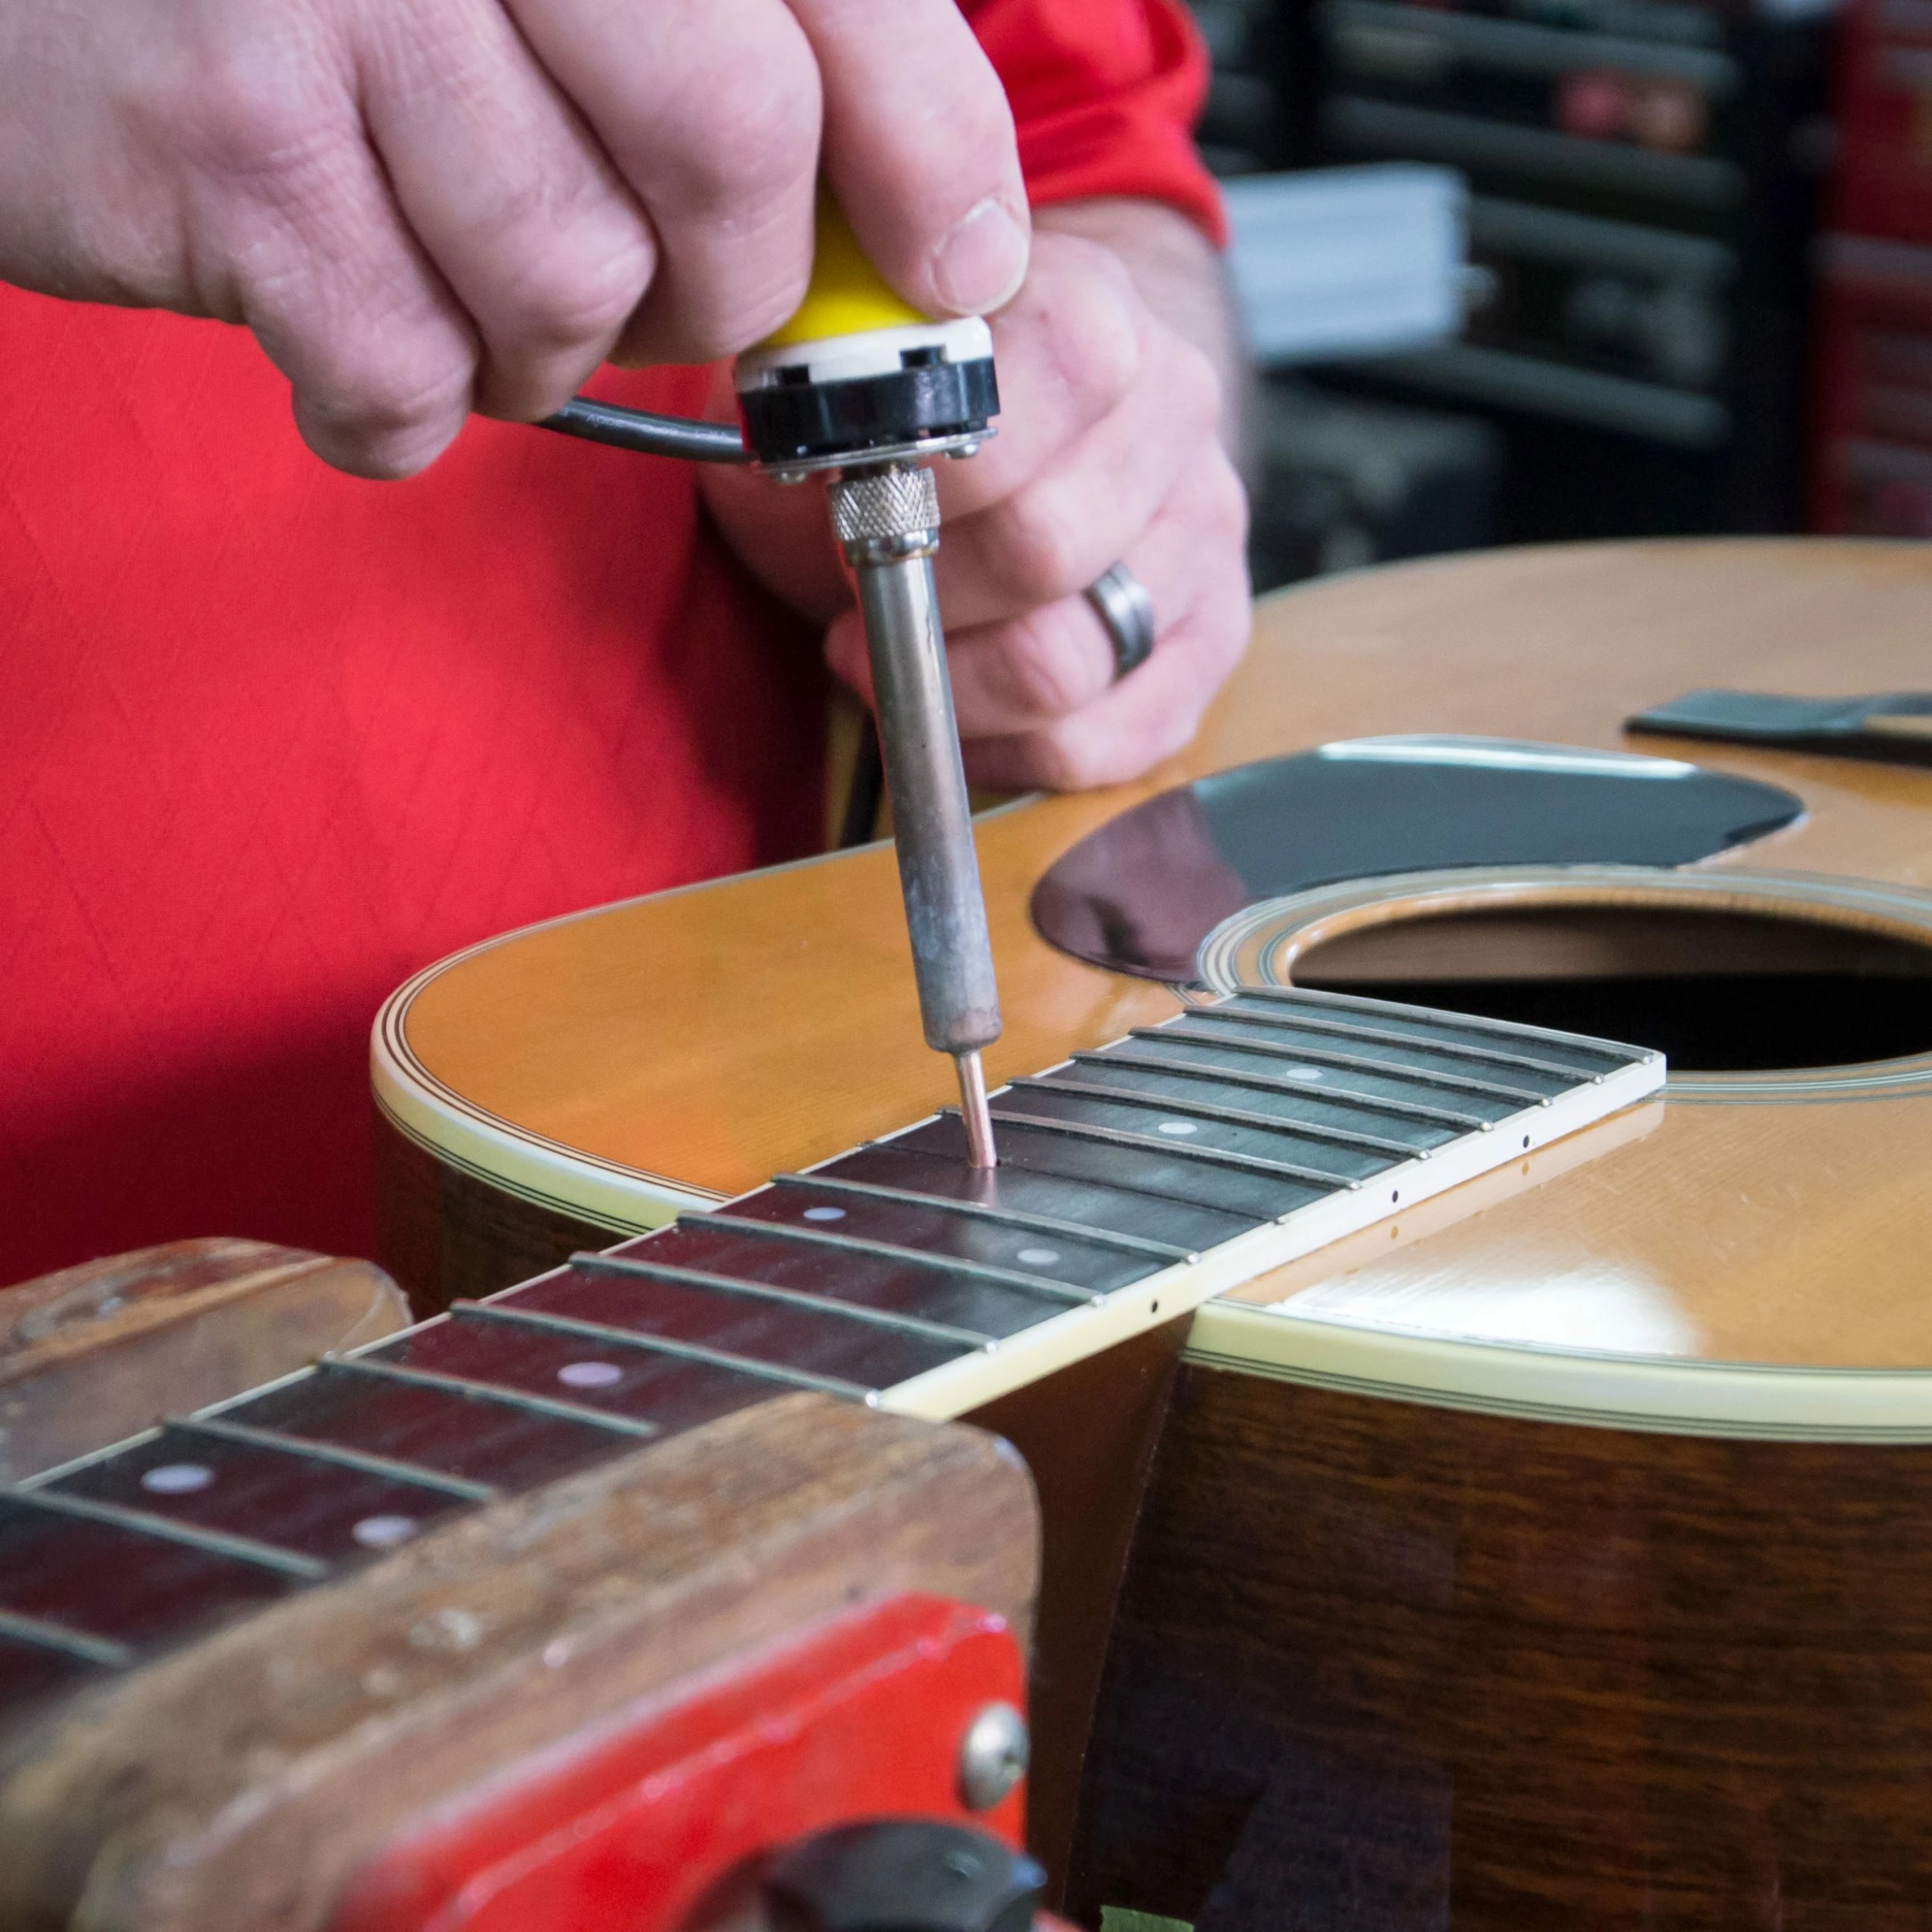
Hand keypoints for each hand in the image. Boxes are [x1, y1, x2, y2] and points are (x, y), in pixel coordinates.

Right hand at [0, 0, 1028, 477]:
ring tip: (454, 276)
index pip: (847, 4)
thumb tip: (937, 231)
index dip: (934, 159)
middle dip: (725, 282)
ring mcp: (339, 12)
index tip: (952, 267)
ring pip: (573, 286)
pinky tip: (338, 312)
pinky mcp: (229, 153)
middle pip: (733, 152)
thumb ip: (728, 50)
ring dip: (540, 345)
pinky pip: (410, 376)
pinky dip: (397, 401)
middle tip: (664, 288)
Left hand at [703, 203, 1249, 791]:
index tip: (849, 506)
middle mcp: (1172, 415)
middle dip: (922, 597)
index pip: (1006, 419)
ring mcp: (1204, 531)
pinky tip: (965, 717)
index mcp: (1089, 316)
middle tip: (862, 597)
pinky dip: (1009, 751)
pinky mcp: (1215, 635)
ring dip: (953, 687)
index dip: (909, 488)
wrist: (1060, 409)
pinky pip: (1104, 742)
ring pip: (1066, 667)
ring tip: (899, 659)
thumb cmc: (941, 404)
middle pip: (1039, 554)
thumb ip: (823, 384)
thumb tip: (784, 447)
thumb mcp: (865, 357)